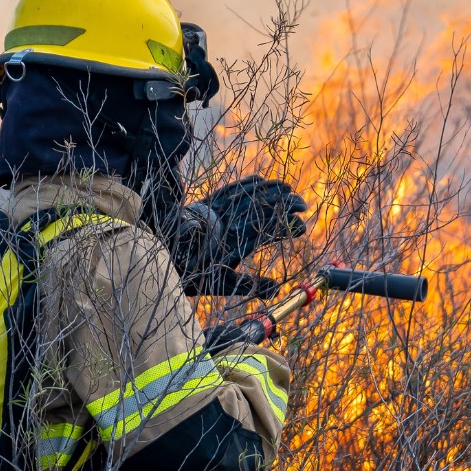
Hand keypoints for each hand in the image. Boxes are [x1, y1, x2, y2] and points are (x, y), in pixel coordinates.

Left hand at [168, 177, 306, 296]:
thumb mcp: (224, 283)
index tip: (302, 229)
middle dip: (287, 204)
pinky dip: (249, 182)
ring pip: (252, 193)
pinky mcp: (209, 201)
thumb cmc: (195, 273)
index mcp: (238, 240)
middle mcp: (232, 221)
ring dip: (272, 189)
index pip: (270, 228)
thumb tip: (276, 290)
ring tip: (290, 190)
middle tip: (304, 206)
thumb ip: (251, 285)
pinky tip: (260, 180)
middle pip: (266, 206)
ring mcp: (221, 208)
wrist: (166, 254)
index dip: (288, 227)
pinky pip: (233, 187)